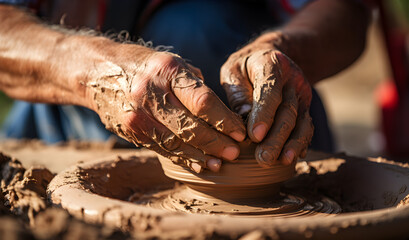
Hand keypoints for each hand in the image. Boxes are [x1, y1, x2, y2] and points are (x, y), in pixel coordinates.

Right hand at [86, 45, 245, 172]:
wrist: (97, 72)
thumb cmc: (146, 66)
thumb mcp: (172, 64)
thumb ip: (196, 88)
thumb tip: (224, 116)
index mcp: (167, 71)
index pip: (203, 102)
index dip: (225, 121)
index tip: (240, 131)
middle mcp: (150, 93)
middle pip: (191, 127)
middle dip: (217, 143)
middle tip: (235, 151)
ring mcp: (138, 116)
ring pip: (178, 143)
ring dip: (203, 156)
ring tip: (221, 162)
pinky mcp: (131, 132)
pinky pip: (163, 150)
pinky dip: (184, 158)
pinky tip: (200, 163)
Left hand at [220, 36, 312, 166]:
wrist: (271, 56)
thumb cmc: (245, 67)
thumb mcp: (233, 70)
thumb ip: (238, 92)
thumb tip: (243, 118)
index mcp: (270, 64)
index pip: (270, 90)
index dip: (264, 114)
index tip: (254, 136)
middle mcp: (291, 79)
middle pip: (287, 110)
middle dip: (276, 137)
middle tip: (263, 158)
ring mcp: (301, 93)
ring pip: (300, 120)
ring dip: (292, 143)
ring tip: (282, 161)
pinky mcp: (305, 106)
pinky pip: (306, 125)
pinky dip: (301, 142)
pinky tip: (294, 156)